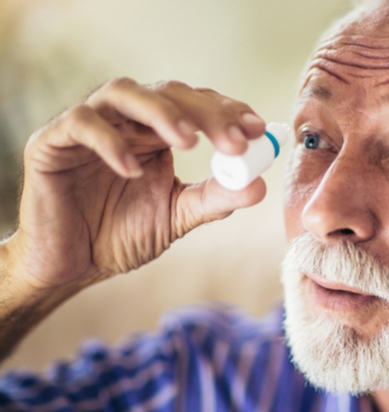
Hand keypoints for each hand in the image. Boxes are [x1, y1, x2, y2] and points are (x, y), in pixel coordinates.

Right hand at [7, 78, 267, 292]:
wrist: (71, 266)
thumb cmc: (120, 236)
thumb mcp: (176, 216)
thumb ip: (214, 199)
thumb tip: (259, 186)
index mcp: (157, 134)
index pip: (196, 105)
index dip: (228, 110)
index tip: (258, 129)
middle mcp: (126, 121)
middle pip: (169, 92)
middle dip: (207, 113)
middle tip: (235, 141)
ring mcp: (89, 127)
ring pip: (124, 92)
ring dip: (162, 112)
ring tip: (189, 142)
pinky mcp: (52, 142)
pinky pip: (81, 124)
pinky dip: (110, 141)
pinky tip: (133, 170)